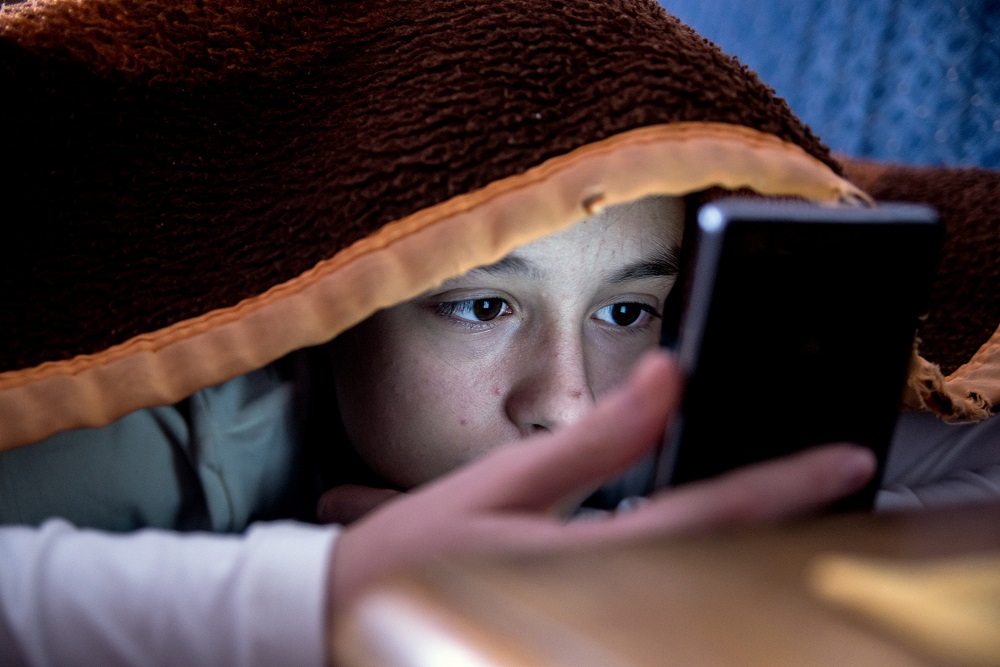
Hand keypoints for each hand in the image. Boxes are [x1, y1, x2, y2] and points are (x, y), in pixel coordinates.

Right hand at [327, 351, 875, 620]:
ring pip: (708, 595)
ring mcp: (600, 631)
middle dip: (790, 523)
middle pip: (729, 567)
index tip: (849, 458)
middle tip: (837, 480)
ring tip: (795, 505)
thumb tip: (667, 377)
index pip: (709, 518)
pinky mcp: (587, 634)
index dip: (785, 486)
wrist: (355, 620)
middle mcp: (609, 606)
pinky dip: (707, 572)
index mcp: (587, 561)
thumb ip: (595, 439)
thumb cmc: (418, 551)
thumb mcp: (503, 486)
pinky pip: (668, 609)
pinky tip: (716, 544)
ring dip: (758, 548)